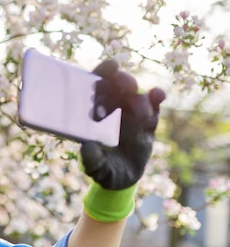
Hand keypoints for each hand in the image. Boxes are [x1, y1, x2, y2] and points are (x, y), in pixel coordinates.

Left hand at [80, 60, 164, 189]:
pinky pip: (153, 103)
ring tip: (143, 115)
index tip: (111, 67)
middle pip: (114, 84)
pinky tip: (158, 95)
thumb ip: (92, 161)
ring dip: (139, 97)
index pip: (93, 87)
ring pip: (134, 94)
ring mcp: (129, 112)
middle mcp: (109, 108)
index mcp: (91, 114)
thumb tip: (88, 147)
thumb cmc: (105, 172)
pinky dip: (156, 96)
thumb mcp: (97, 170)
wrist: (125, 179)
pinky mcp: (147, 119)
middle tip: (129, 86)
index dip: (101, 73)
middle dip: (122, 80)